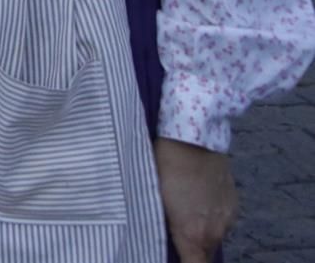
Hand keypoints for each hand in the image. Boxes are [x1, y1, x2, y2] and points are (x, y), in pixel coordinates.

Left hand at [155, 137, 236, 262]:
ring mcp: (228, 217)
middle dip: (191, 247)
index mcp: (193, 234)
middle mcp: (215, 231)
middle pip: (204, 252)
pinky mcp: (234, 203)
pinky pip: (222, 220)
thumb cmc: (165, 167)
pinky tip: (196, 200)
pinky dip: (210, 217)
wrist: (192, 139)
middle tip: (174, 232)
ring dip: (201, 231)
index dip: (185, 261)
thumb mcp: (155, 199)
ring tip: (184, 212)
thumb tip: (164, 237)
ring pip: (214, 236)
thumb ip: (163, 226)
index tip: (174, 254)